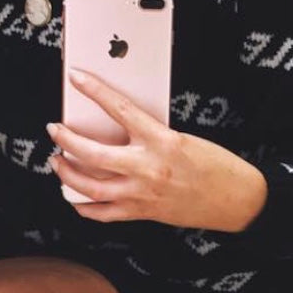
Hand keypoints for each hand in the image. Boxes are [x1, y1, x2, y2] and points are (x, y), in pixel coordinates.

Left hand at [48, 67, 266, 231]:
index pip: (119, 109)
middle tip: (55, 130)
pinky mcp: (143, 214)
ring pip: (90, 187)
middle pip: (92, 154)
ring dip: (67, 173)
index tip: (76, 78)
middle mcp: (148, 169)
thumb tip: (119, 127)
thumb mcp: (185, 138)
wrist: (237, 200)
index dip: (94, 90)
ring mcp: (142, 194)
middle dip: (66, 140)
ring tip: (58, 161)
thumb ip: (151, 134)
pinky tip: (74, 196)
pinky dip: (83, 206)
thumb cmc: (217, 166)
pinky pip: (103, 214)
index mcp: (162, 141)